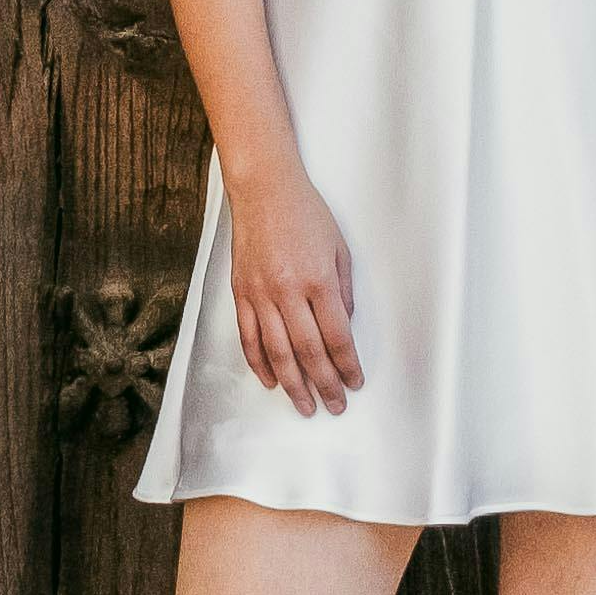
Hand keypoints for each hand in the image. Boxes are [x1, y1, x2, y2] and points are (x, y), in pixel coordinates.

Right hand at [230, 170, 362, 415]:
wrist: (264, 189)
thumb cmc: (305, 212)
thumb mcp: (339, 248)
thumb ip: (343, 291)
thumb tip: (343, 327)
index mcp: (317, 280)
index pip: (336, 336)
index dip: (347, 365)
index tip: (354, 383)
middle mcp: (287, 291)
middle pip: (308, 351)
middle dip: (324, 384)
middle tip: (334, 405)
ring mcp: (260, 294)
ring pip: (277, 352)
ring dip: (293, 384)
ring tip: (305, 405)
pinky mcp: (241, 293)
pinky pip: (249, 337)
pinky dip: (259, 363)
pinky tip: (271, 380)